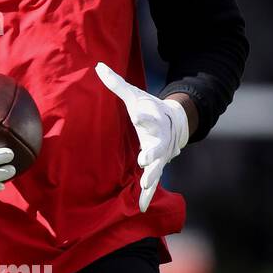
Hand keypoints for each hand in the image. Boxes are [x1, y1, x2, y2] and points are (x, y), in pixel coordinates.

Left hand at [95, 62, 188, 212]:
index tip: (139, 114)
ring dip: (152, 175)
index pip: (150, 116)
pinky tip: (140, 207)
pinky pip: (153, 182)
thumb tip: (97, 65)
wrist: (175, 122)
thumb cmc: (149, 108)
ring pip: (158, 167)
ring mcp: (161, 155)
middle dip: (152, 152)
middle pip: (158, 146)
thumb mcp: (134, 95)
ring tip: (144, 183)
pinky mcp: (158, 167)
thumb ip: (116, 84)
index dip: (145, 115)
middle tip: (145, 157)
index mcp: (155, 118)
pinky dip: (147, 195)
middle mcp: (160, 138)